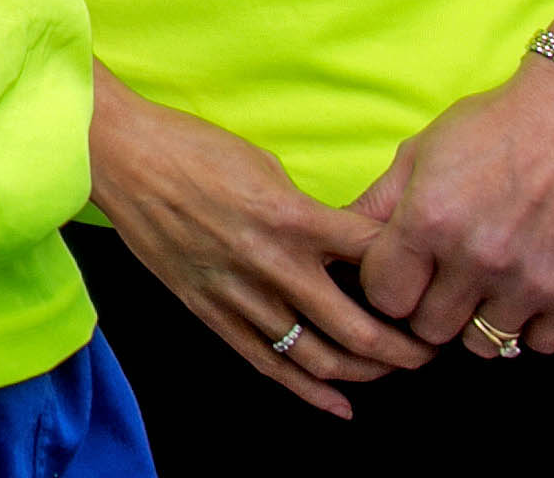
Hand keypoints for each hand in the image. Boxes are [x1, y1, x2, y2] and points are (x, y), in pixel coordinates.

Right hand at [90, 70, 433, 417]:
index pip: (377, 258)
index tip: (432, 284)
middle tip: (430, 348)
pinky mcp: (212, 313)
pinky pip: (270, 365)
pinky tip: (340, 404)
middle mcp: (273, 264)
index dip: (415, 275)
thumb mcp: (266, 166)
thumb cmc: (192, 149)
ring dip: (366, 372)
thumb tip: (345, 242)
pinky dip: (310, 392)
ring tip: (391, 369)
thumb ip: (309, 212)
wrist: (121, 158)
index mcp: (293, 217)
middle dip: (406, 348)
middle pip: (361, 328)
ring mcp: (240, 294)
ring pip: (320, 357)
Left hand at [353, 64, 553, 356]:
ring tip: (488, 282)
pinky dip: (531, 324)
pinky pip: (538, 344)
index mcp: (429, 221)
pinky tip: (529, 287)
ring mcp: (531, 282)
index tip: (402, 271)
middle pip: (429, 328)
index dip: (388, 287)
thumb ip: (379, 202)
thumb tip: (338, 241)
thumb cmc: (497, 127)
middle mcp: (477, 258)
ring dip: (479, 319)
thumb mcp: (423, 151)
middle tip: (446, 277)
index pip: (384, 298)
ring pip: (482, 344)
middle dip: (429, 306)